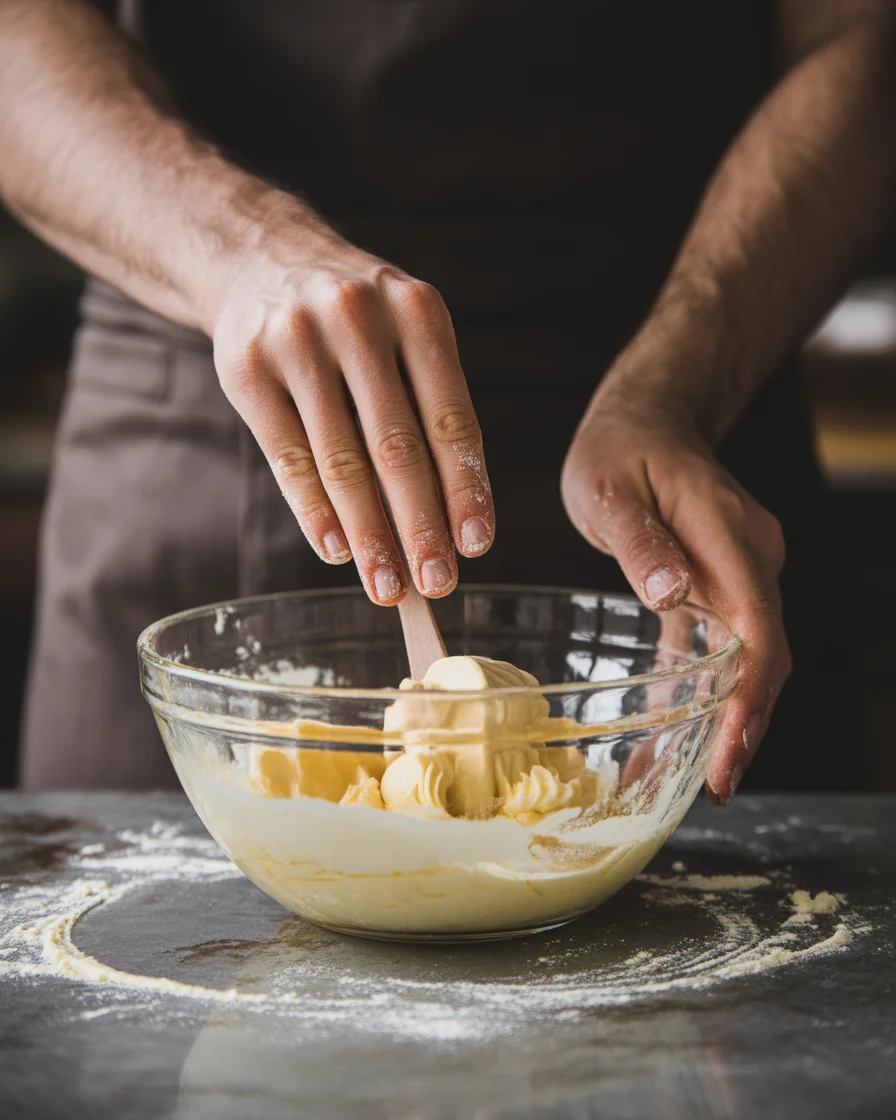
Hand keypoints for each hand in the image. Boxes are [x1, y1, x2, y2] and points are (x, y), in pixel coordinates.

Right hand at [210, 198, 492, 604]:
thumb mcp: (405, 334)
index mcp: (417, 311)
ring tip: (387, 585)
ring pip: (340, 461)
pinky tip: (337, 551)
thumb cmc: (354, 319)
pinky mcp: (246, 368)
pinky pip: (287, 457)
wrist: (261, 260)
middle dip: (419, 526)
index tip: (475, 545)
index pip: (450, 418)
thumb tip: (450, 521)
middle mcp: (358, 319)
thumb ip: (428, 408)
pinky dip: (314, 512)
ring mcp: (296, 341)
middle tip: (435, 583)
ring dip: (368, 535)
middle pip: (397, 448)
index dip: (465, 488)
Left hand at [561, 390, 789, 803]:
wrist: (646, 419)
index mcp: (730, 535)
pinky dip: (700, 691)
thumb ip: (641, 542)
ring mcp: (741, 572)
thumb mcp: (610, 490)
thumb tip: (673, 595)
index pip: (757, 627)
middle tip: (715, 784)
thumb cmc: (621, 449)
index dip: (751, 695)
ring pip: (744, 658)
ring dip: (723, 716)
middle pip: (762, 654)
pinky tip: (673, 731)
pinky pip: (716, 647)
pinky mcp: (720, 586)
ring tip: (688, 774)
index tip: (732, 748)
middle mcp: (750, 558)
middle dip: (744, 724)